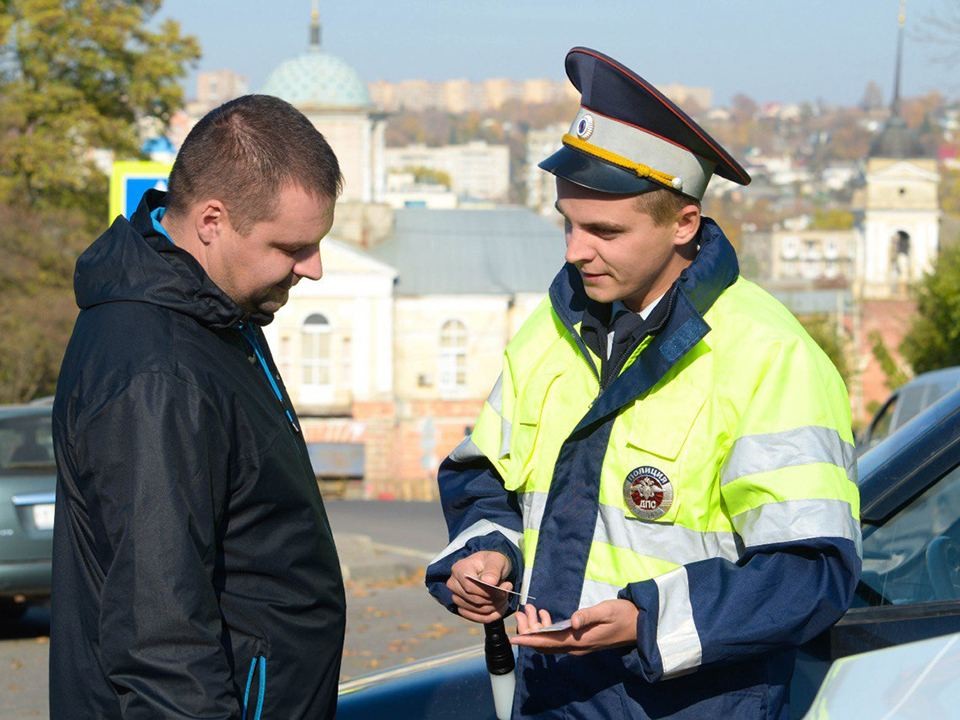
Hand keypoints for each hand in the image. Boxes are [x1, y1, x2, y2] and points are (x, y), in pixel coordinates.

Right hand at [447, 551, 512, 622]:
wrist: (490, 568)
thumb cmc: (492, 562)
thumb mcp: (496, 560)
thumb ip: (493, 570)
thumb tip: (488, 581)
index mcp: (459, 569)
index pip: (470, 587)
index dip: (489, 591)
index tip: (506, 587)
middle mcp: (453, 584)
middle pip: (475, 600)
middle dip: (495, 599)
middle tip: (507, 591)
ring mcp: (456, 597)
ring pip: (477, 610)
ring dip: (495, 607)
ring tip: (504, 596)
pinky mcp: (462, 608)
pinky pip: (477, 618)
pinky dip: (491, 616)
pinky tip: (500, 607)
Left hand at [510, 599, 638, 655]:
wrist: (639, 626)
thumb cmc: (623, 615)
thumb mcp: (606, 611)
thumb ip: (588, 615)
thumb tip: (572, 620)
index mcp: (579, 641)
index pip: (548, 642)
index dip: (529, 640)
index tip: (513, 639)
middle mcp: (575, 648)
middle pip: (545, 644)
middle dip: (528, 631)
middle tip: (521, 612)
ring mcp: (578, 646)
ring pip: (549, 641)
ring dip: (536, 628)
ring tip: (529, 609)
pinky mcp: (580, 641)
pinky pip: (557, 638)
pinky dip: (546, 627)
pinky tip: (544, 614)